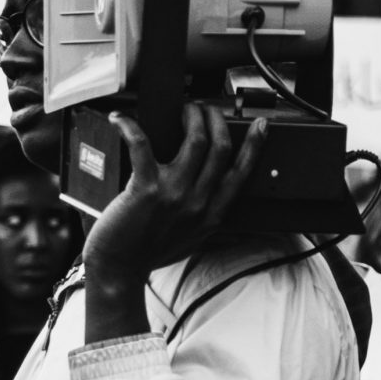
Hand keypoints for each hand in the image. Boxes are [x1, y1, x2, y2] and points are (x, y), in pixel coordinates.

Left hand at [85, 103, 265, 287]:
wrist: (120, 269)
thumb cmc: (150, 253)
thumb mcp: (192, 238)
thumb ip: (206, 217)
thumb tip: (214, 199)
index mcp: (211, 214)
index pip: (241, 173)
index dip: (254, 145)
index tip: (260, 125)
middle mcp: (198, 203)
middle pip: (221, 148)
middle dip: (216, 119)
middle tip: (205, 110)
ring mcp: (174, 195)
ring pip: (196, 141)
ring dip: (191, 117)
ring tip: (184, 110)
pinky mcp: (146, 189)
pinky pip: (142, 146)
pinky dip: (130, 127)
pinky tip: (120, 119)